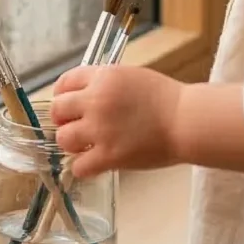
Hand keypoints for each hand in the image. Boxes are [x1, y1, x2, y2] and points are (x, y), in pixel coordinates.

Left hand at [50, 65, 183, 177]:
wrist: (185, 119)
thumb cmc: (164, 97)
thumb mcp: (131, 76)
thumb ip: (105, 83)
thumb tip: (83, 95)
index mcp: (103, 76)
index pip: (65, 83)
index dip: (62, 95)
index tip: (67, 104)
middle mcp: (97, 100)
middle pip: (58, 110)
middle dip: (63, 119)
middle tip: (74, 126)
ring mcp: (101, 129)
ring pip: (63, 139)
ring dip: (72, 143)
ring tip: (86, 145)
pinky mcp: (109, 156)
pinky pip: (78, 166)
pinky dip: (83, 167)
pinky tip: (94, 163)